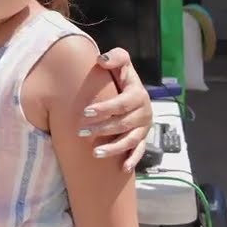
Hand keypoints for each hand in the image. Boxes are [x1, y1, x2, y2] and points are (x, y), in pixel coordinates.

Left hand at [79, 47, 154, 170]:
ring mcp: (144, 127)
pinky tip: (123, 168)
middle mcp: (144, 112)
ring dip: (114, 148)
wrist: (132, 89)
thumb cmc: (121, 76)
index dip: (104, 108)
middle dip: (102, 129)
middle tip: (81, 132)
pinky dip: (133, 159)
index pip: (121, 104)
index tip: (86, 112)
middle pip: (123, 124)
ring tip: (95, 153)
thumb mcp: (121, 63)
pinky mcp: (143, 138)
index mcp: (138, 94)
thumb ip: (115, 57)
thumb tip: (101, 60)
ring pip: (131, 140)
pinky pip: (140, 151)